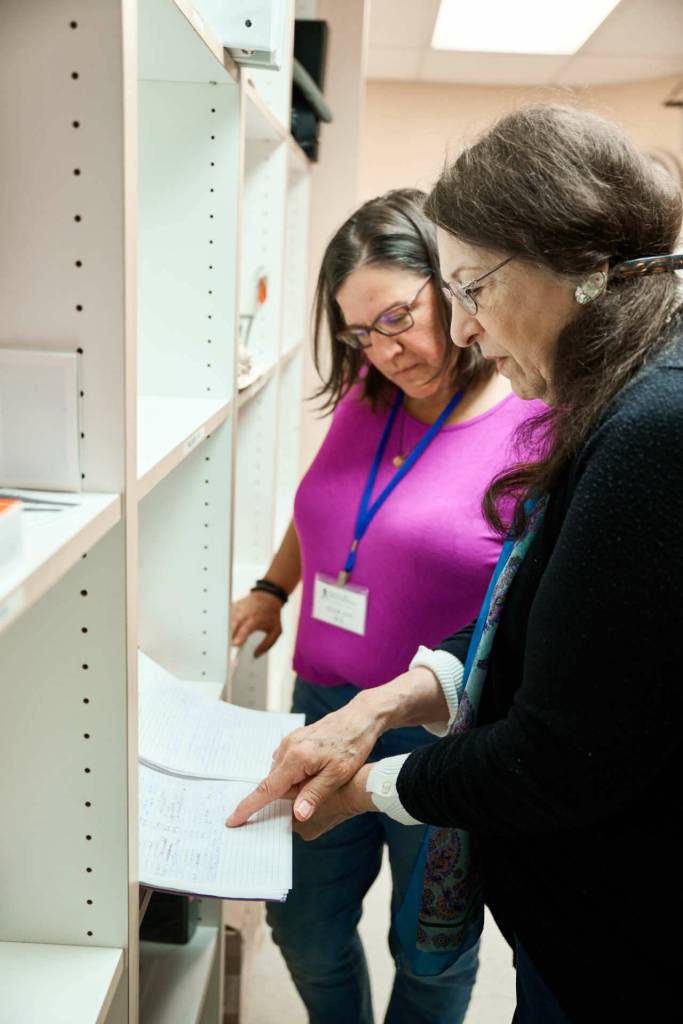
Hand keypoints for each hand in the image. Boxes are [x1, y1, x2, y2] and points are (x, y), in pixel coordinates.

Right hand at [225, 690, 386, 826]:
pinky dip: (295, 773)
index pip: (267, 788)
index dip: (249, 806)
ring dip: (293, 784)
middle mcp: (288, 747)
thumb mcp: (338, 775)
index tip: (232, 820)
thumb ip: (315, 795)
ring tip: (320, 781)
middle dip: (285, 796)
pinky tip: (315, 772)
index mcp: (296, 758)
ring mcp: (291, 741)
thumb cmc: (352, 745)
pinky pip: (287, 762)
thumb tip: (297, 815)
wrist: (360, 718)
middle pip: (275, 782)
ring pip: (281, 773)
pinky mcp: (296, 738)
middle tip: (311, 797)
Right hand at [231, 591, 282, 656]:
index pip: (246, 629)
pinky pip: (226, 618)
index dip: (240, 636)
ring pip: (227, 622)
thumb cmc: (272, 615)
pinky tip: (229, 629)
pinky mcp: (232, 606)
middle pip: (232, 626)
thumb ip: (267, 645)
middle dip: (228, 637)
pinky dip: (226, 625)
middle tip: (228, 648)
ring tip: (229, 639)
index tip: (235, 644)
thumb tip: (255, 656)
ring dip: (226, 632)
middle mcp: (245, 613)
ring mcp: (237, 608)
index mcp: (256, 619)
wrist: (268, 596)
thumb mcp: (276, 631)